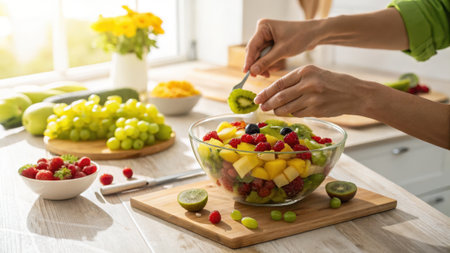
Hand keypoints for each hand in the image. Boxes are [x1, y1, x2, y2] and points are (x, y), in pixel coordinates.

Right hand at [243, 19, 320, 76]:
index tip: (246, 72)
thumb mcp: (283, 51)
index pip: (252, 46)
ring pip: (259, 55)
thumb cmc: (300, 37)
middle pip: (254, 51)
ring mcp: (267, 37)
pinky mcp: (272, 43)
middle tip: (259, 76)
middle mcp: (263, 31)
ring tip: (268, 74)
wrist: (315, 34)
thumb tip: (252, 71)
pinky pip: (265, 56)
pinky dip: (268, 63)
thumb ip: (267, 61)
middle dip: (257, 64)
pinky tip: (271, 70)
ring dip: (263, 65)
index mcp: (263, 27)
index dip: (249, 60)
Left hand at [254, 65, 373, 117]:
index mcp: (306, 71)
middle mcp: (308, 84)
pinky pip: (297, 113)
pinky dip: (292, 113)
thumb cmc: (333, 83)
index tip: (257, 98)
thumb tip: (275, 92)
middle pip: (280, 96)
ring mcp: (312, 98)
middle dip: (268, 103)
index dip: (266, 92)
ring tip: (273, 111)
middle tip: (261, 107)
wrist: (356, 94)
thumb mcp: (315, 74)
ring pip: (287, 107)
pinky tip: (291, 112)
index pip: (280, 83)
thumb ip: (296, 81)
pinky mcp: (316, 110)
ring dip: (278, 111)